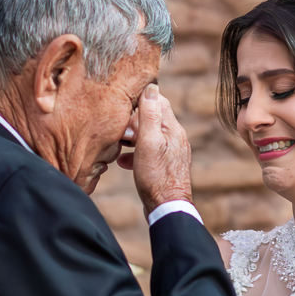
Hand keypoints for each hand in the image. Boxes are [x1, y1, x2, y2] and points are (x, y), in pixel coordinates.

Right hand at [118, 85, 192, 216]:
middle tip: (119, 130)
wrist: (166, 208)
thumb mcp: (148, 142)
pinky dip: (135, 153)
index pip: (158, 100)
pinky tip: (123, 161)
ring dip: (132, 137)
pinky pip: (148, 152)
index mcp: (173, 128)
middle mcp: (175, 137)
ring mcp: (171, 152)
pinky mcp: (165, 165)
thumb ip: (150, 115)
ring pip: (148, 135)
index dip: (140, 98)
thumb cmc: (156, 176)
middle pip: (152, 117)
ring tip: (119, 144)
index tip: (123, 102)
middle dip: (133, 120)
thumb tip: (151, 87)